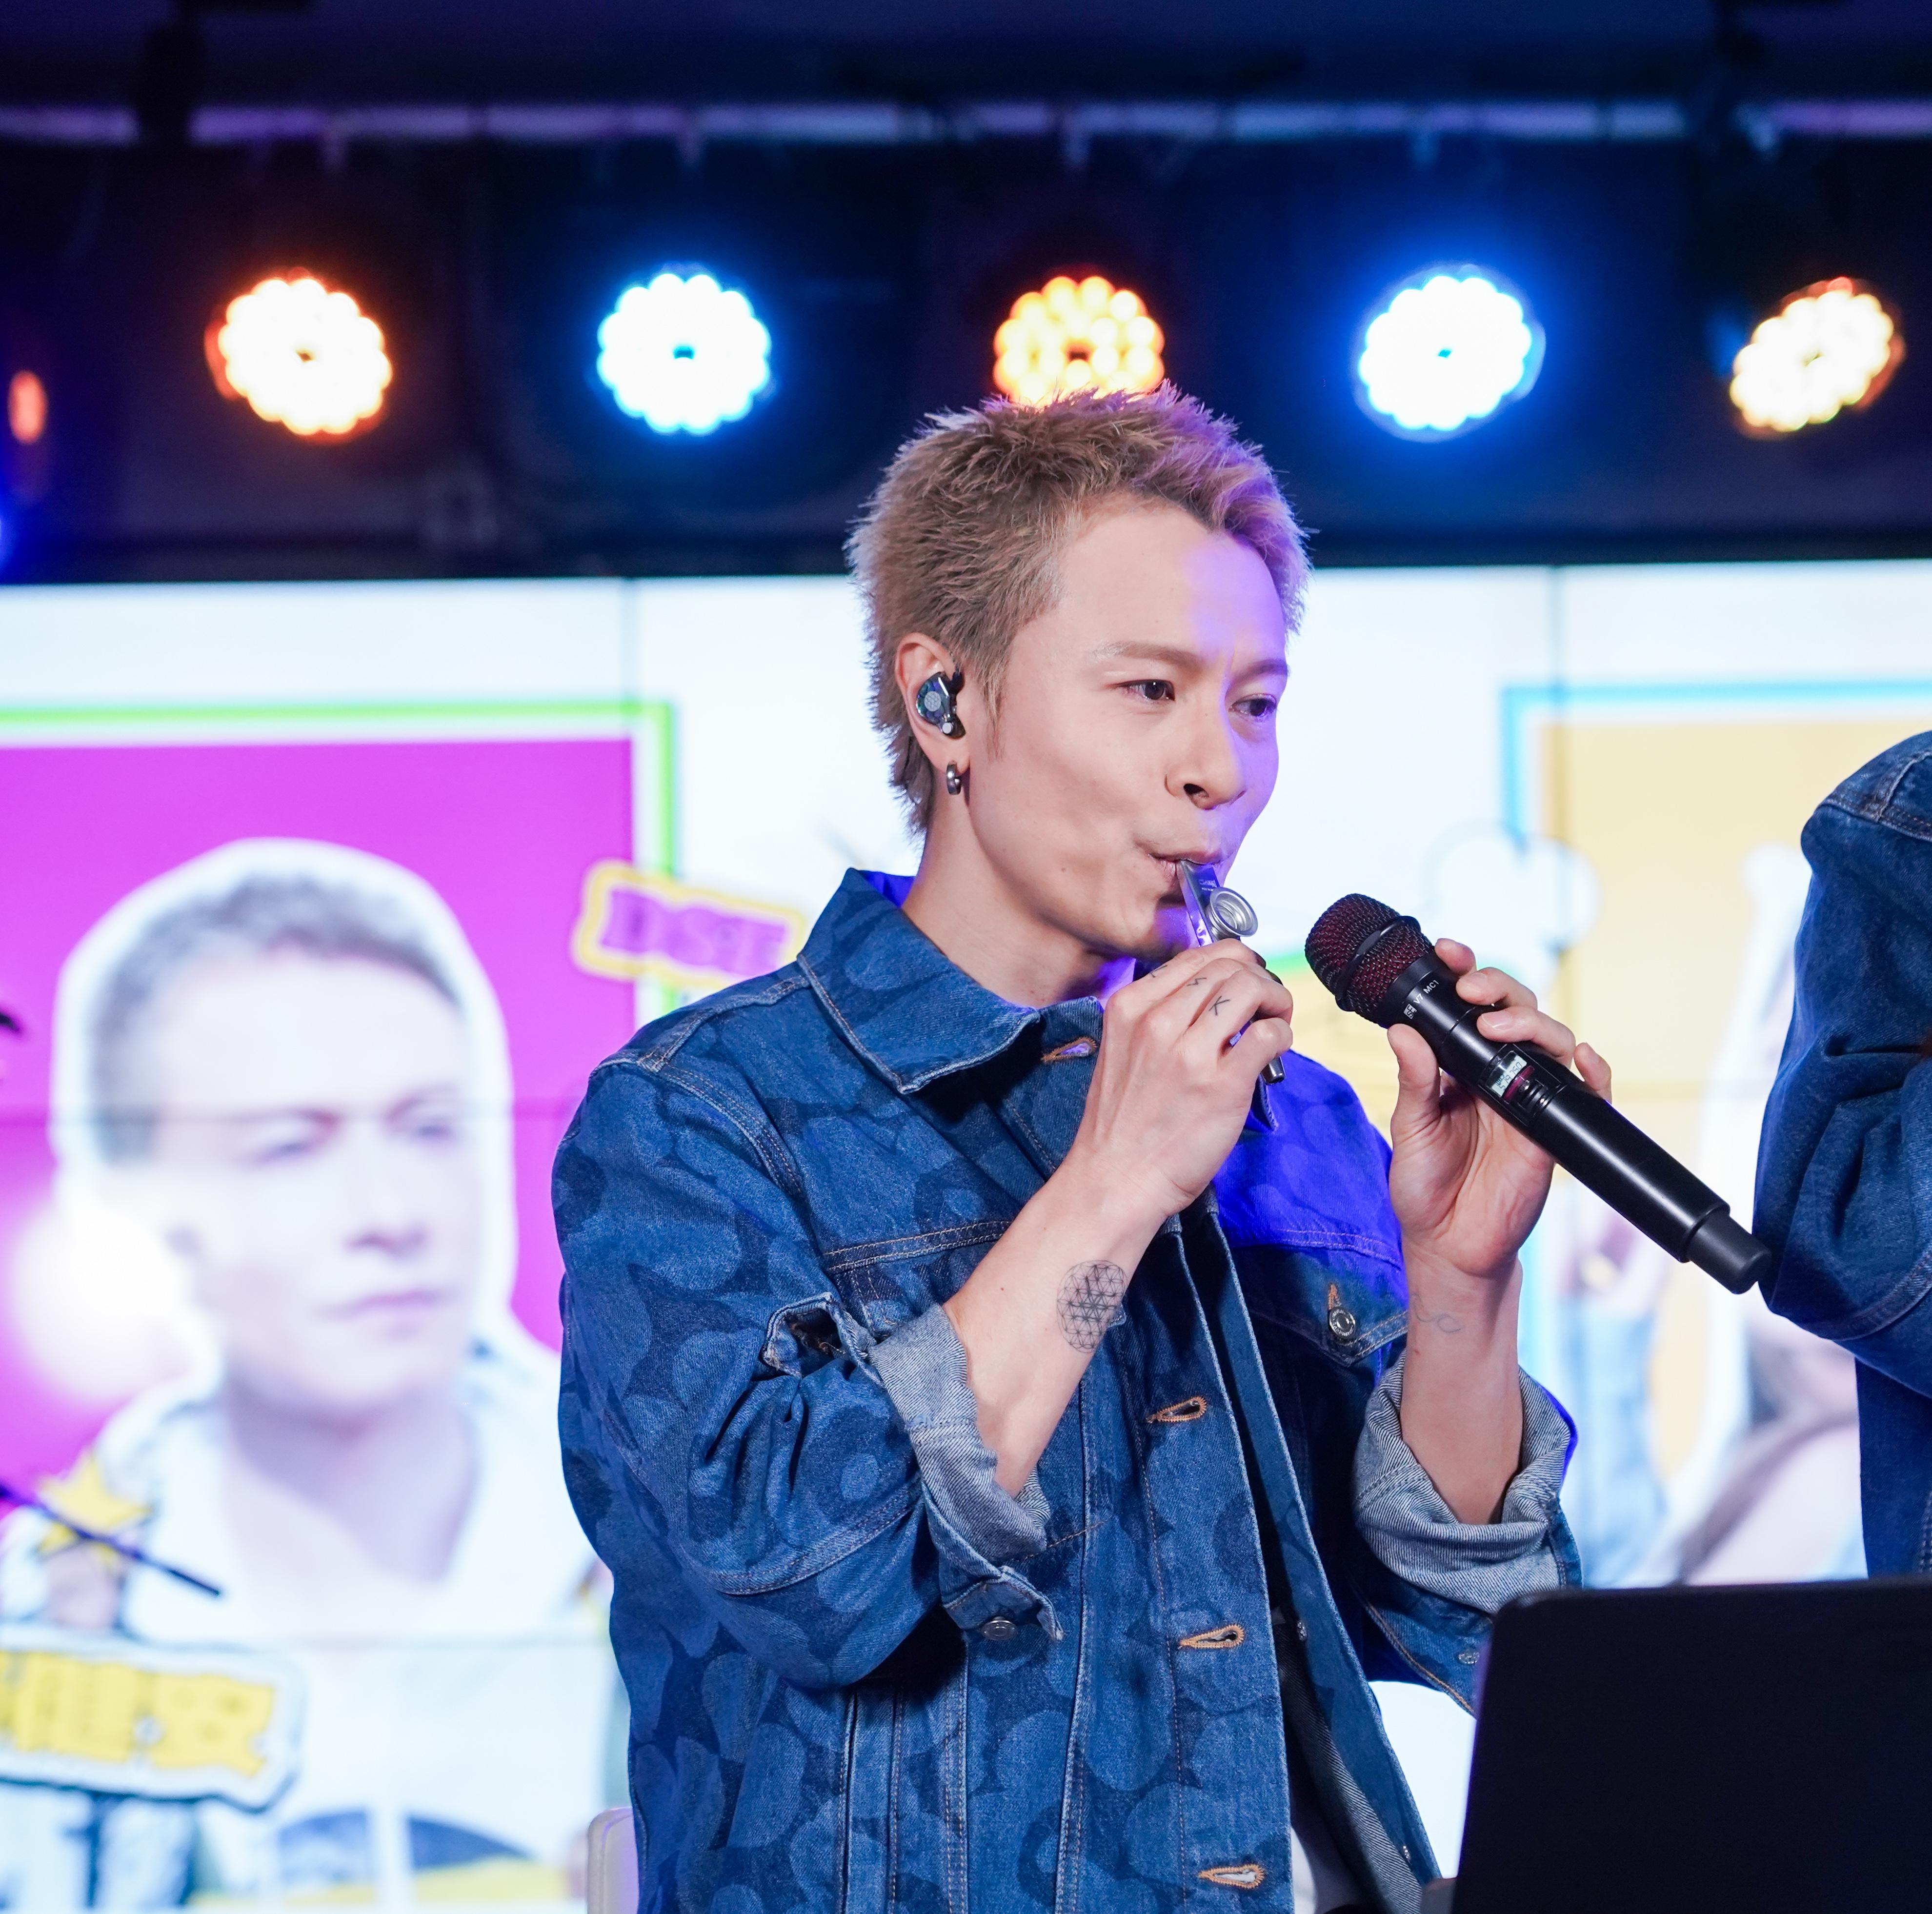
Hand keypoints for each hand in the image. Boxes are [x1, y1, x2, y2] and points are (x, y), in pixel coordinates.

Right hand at [1067, 942, 1292, 1227]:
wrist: (1115, 1178)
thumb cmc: (1122, 1122)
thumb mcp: (1123, 1049)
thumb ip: (1157, 1016)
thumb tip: (1211, 993)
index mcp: (1129, 1007)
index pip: (1196, 955)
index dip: (1233, 960)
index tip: (1246, 978)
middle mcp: (1157, 1021)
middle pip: (1228, 967)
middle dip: (1259, 979)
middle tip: (1267, 1003)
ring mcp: (1189, 1053)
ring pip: (1250, 989)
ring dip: (1275, 1000)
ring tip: (1274, 1022)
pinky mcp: (1222, 1085)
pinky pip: (1268, 1034)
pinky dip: (1281, 1034)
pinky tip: (1274, 1050)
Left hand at [1386, 939, 1611, 1289]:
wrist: (1450, 1243)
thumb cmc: (1426, 1185)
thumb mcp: (1410, 1128)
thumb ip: (1414, 1080)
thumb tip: (1403, 1030)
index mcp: (1459, 1065)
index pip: (1468, 1007)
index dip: (1466, 973)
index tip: (1449, 951)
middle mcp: (1498, 1073)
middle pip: (1515, 1011)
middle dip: (1498, 988)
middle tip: (1470, 991)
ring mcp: (1530, 1097)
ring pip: (1551, 1040)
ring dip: (1531, 1022)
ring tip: (1497, 1027)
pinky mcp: (1554, 1128)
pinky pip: (1586, 1092)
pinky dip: (1592, 1070)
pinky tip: (1582, 1057)